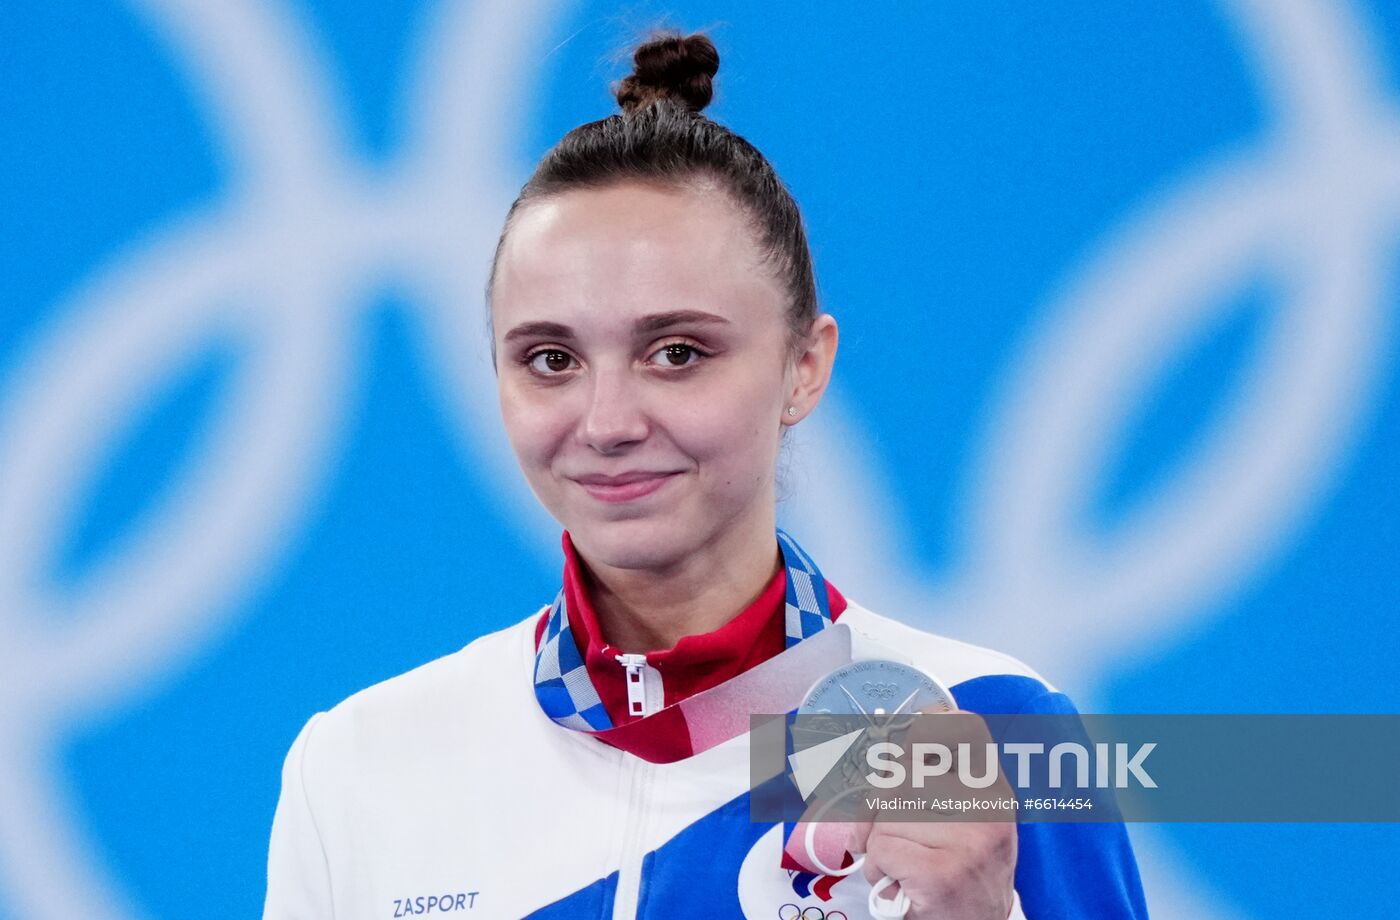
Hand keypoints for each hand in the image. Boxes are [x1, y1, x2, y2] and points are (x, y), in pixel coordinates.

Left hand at [848, 710, 1016, 919]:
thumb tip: (883, 756)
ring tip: (904, 865)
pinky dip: (878, 869)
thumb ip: (932, 784)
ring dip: (880, 843)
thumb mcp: (964, 822)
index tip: (909, 735)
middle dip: (883, 806)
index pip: (966, 731)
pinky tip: (900, 883)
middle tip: (890, 831)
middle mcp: (987, 811)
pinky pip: (880, 849)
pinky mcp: (941, 874)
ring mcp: (967, 842)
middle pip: (905, 775)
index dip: (928, 724)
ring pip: (887, 815)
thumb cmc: (962, 874)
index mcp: (994, 793)